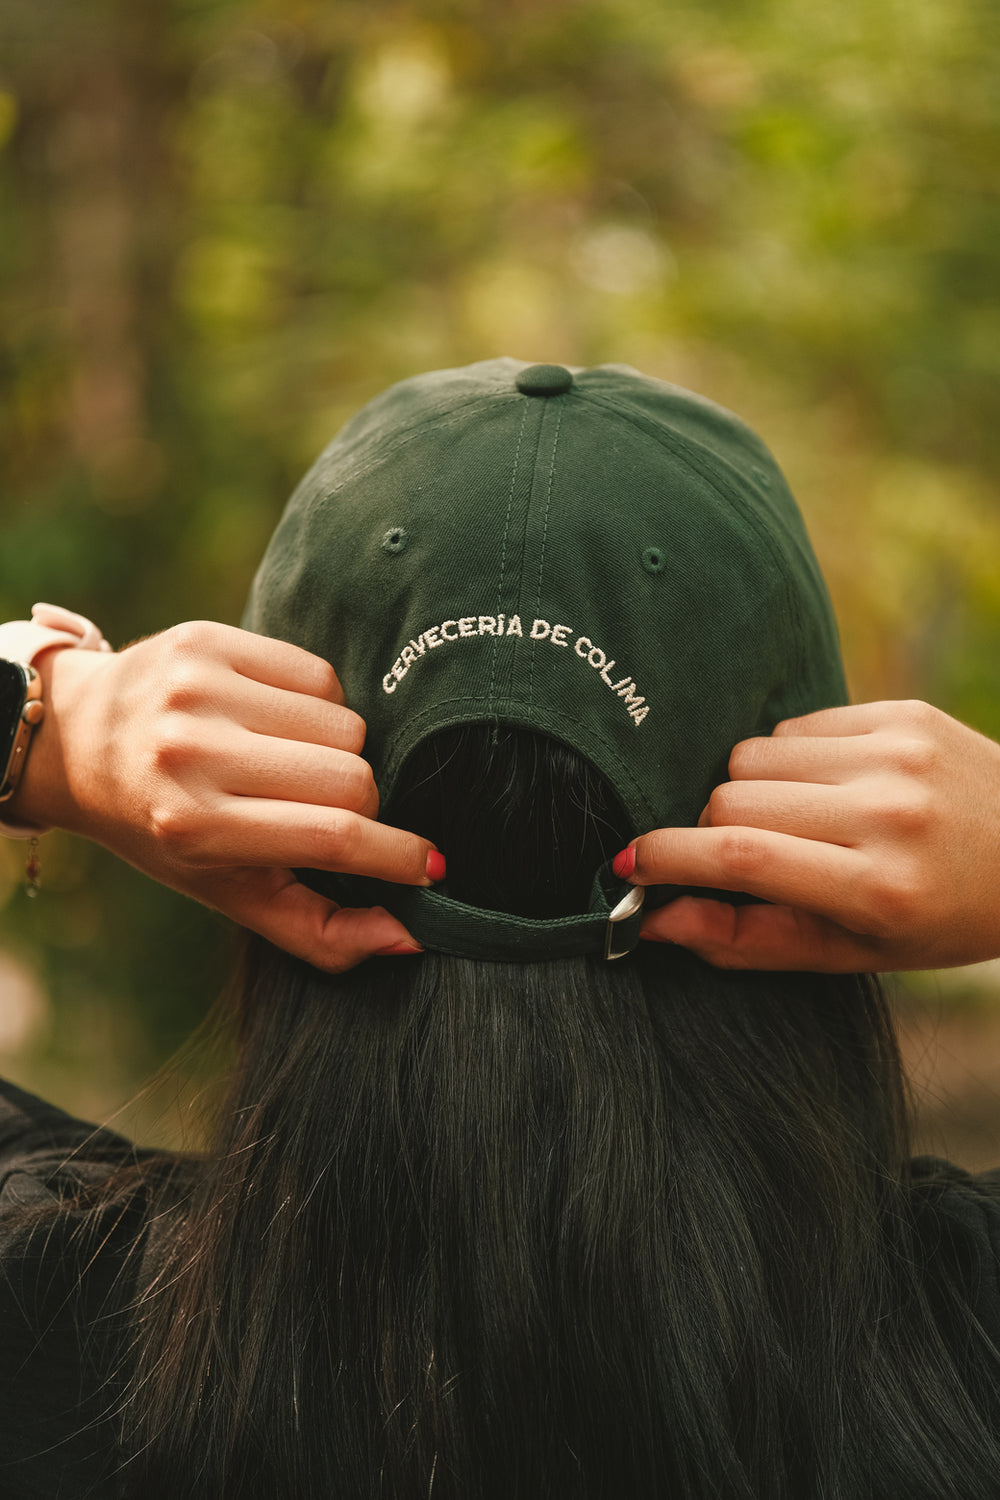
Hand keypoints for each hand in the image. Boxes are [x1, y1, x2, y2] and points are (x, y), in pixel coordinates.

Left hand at [10, 622, 439, 971]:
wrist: (84, 742)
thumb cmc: (169, 829)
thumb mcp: (233, 894)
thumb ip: (321, 931)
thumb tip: (410, 934)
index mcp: (195, 825)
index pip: (334, 835)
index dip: (398, 854)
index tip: (431, 867)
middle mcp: (192, 751)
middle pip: (352, 775)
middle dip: (361, 802)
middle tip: (326, 813)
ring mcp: (199, 688)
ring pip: (345, 722)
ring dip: (337, 751)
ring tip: (291, 764)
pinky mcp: (210, 640)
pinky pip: (322, 674)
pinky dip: (318, 705)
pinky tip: (278, 722)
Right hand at [624, 701, 999, 971]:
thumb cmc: (942, 917)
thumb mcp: (856, 954)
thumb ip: (749, 941)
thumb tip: (655, 919)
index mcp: (882, 886)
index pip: (740, 857)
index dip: (666, 859)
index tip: (627, 868)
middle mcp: (890, 811)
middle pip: (732, 801)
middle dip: (712, 832)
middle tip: (742, 859)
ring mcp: (898, 752)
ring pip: (753, 757)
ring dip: (752, 793)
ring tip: (801, 822)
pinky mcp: (901, 712)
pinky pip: (794, 727)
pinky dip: (791, 761)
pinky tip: (834, 789)